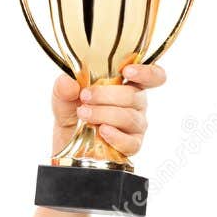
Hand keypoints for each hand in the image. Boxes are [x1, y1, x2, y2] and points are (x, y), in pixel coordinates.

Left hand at [51, 62, 165, 160]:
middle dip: (106, 95)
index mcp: (127, 85)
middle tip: (85, 97)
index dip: (146, 72)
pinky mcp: (132, 145)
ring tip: (84, 114)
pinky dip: (115, 136)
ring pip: (129, 117)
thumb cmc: (73, 112)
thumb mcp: (63, 97)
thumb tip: (67, 82)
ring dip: (104, 114)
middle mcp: (136, 104)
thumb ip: (64, 87)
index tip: (127, 71)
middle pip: (133, 95)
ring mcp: (136, 125)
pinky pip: (130, 142)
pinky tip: (102, 131)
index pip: (152, 76)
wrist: (66, 141)